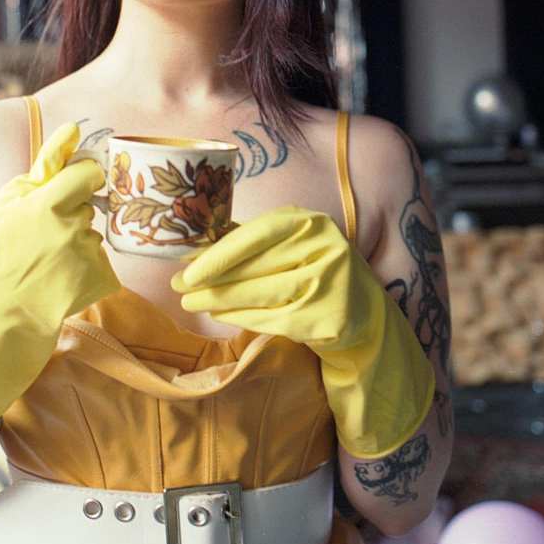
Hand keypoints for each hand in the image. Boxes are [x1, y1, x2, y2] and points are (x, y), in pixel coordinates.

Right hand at [0, 123, 119, 418]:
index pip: (87, 171)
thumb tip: (70, 135)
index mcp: (46, 204)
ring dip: (76, 242)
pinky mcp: (103, 277)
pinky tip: (60, 281)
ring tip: (46, 264)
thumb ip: (37, 173)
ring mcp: (89, 253)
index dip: (84, 175)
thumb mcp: (0, 209)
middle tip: (44, 236)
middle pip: (87, 204)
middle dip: (71, 212)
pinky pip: (100, 262)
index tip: (80, 177)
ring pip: (91, 233)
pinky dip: (85, 270)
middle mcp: (73, 226)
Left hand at [171, 206, 434, 457]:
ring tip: (192, 302)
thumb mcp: (290, 247)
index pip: (258, 233)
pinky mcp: (327, 319)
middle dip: (211, 279)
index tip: (187, 266)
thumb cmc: (314, 273)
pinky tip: (220, 315)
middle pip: (256, 267)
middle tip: (179, 286)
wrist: (364, 317)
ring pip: (261, 294)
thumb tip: (195, 242)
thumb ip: (249, 241)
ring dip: (220, 300)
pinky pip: (272, 319)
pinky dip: (241, 318)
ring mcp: (330, 285)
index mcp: (312, 223)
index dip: (219, 252)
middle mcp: (326, 249)